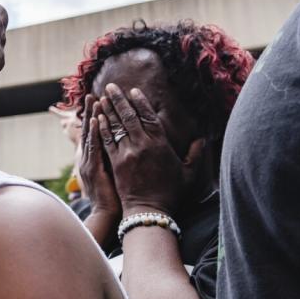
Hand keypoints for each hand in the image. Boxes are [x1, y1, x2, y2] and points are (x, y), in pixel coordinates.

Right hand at [79, 94, 121, 218]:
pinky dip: (93, 133)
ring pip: (91, 134)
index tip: (103, 99)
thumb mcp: (115, 175)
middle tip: (94, 93)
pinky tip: (94, 120)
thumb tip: (129, 145)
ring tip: (94, 99)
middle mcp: (90, 157)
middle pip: (92, 129)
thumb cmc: (116, 198)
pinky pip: (94, 148)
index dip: (99, 115)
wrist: (108, 217)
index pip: (97, 132)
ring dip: (92, 115)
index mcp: (96, 158)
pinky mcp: (94, 169)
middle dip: (94, 110)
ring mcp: (90, 162)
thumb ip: (119, 159)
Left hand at [97, 84, 203, 216]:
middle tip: (111, 86)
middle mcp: (143, 145)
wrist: (149, 211)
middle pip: (129, 117)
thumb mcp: (188, 174)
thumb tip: (202, 139)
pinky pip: (107, 140)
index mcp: (160, 145)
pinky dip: (101, 128)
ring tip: (102, 97)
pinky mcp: (116, 162)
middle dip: (119, 100)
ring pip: (116, 126)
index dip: (140, 102)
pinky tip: (96, 118)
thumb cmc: (170, 193)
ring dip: (108, 110)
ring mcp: (127, 153)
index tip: (133, 91)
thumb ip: (195, 154)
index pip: (149, 117)